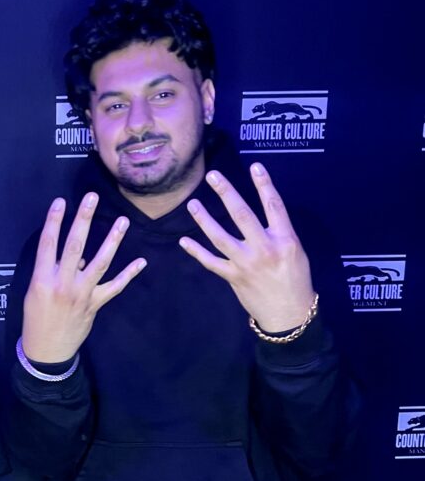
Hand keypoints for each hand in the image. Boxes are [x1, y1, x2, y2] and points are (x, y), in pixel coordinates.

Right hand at [21, 193, 145, 362]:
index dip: (54, 221)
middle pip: (75, 246)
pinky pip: (115, 287)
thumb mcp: (34, 293)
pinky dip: (129, 274)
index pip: (48, 244)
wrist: (47, 349)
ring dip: (112, 241)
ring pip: (100, 263)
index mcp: (42, 279)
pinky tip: (141, 261)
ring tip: (122, 221)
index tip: (60, 201)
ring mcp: (81, 294)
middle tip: (91, 198)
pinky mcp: (95, 304)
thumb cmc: (36, 318)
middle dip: (83, 220)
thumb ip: (52, 271)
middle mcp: (63, 284)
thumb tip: (74, 255)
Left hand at [179, 164, 314, 331]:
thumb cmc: (296, 279)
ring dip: (204, 219)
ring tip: (192, 203)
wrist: (289, 314)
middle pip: (242, 215)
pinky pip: (211, 262)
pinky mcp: (233, 277)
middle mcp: (264, 249)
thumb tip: (261, 212)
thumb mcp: (296, 251)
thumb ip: (279, 232)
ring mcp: (246, 263)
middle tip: (212, 176)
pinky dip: (196, 252)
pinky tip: (184, 241)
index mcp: (285, 239)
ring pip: (220, 236)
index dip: (264, 184)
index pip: (273, 205)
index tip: (255, 166)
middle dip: (226, 193)